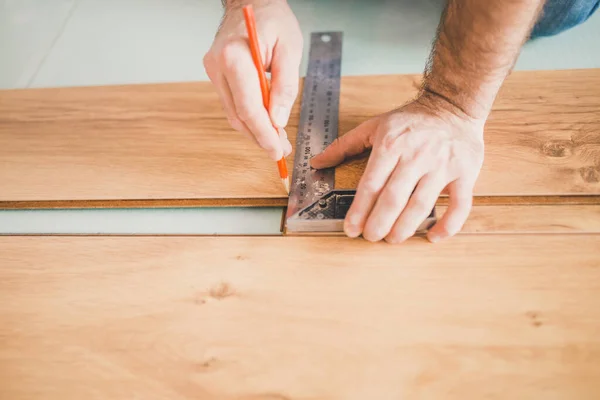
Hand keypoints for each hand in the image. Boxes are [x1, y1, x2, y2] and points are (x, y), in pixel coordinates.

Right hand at [203, 0, 302, 160]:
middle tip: (280, 151)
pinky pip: (233, 104)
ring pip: (233, 114)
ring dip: (255, 131)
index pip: (248, 108)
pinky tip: (265, 125)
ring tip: (276, 142)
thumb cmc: (273, 20)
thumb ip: (285, 86)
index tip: (277, 150)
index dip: (264, 134)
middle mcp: (218, 67)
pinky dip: (249, 118)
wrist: (251, 2)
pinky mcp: (216, 75)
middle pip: (238, 116)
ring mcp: (214, 72)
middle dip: (260, 137)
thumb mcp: (290, 49)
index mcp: (235, 58)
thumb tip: (278, 120)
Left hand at [310, 94, 484, 243]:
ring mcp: (442, 165)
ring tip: (392, 239)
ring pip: (422, 204)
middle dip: (379, 223)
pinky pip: (460, 205)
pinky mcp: (465, 173)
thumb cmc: (411, 120)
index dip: (359, 210)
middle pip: (394, 198)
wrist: (453, 105)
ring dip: (405, 227)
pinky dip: (448, 225)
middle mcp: (416, 156)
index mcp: (391, 145)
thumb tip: (316, 162)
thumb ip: (344, 145)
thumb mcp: (375, 126)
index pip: (371, 184)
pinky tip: (433, 237)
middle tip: (370, 237)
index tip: (351, 228)